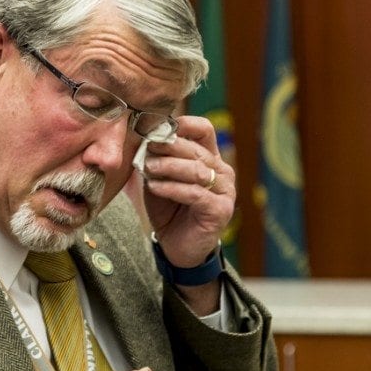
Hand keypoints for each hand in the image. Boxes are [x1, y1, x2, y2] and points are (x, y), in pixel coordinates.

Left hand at [141, 115, 234, 268]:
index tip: (158, 127)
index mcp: (210, 158)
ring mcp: (226, 191)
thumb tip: (144, 140)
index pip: (204, 130)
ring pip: (197, 170)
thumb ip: (156, 160)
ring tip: (148, 168)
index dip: (184, 124)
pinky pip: (195, 194)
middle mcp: (223, 172)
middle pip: (197, 149)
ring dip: (169, 167)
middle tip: (147, 147)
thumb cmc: (169, 209)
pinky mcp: (220, 210)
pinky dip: (172, 188)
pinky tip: (155, 187)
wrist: (176, 246)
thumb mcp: (160, 179)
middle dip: (169, 146)